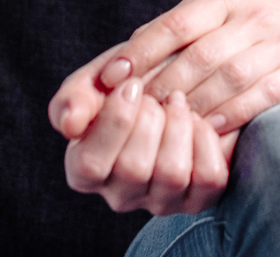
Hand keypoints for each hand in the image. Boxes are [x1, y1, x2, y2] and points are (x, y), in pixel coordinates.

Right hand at [55, 72, 234, 214]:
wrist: (173, 78)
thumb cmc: (126, 84)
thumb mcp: (94, 82)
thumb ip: (73, 99)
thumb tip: (70, 124)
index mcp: (84, 170)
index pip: (90, 164)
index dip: (115, 121)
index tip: (131, 85)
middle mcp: (120, 195)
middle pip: (134, 169)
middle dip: (149, 119)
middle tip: (154, 96)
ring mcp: (159, 201)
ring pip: (173, 175)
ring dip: (179, 126)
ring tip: (176, 102)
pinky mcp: (196, 199)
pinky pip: (208, 178)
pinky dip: (206, 141)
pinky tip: (197, 121)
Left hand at [111, 0, 279, 134]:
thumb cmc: (255, 32)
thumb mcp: (217, 20)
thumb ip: (171, 38)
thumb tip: (114, 66)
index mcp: (223, 2)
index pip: (176, 23)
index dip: (142, 51)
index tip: (111, 78)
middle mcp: (252, 17)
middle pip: (200, 55)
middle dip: (163, 88)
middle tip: (134, 116)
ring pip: (230, 76)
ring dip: (196, 105)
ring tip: (169, 128)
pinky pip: (265, 94)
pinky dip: (236, 113)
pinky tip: (214, 129)